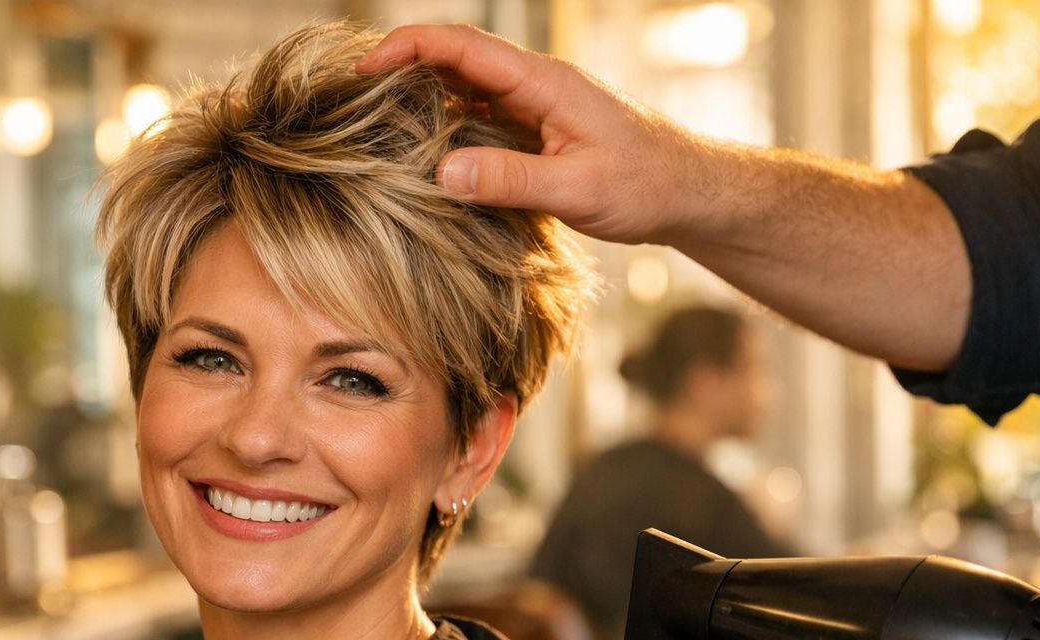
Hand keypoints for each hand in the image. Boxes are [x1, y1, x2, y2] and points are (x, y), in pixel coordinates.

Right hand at [356, 24, 703, 244]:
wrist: (689, 192)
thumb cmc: (645, 185)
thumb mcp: (577, 189)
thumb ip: (511, 180)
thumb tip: (442, 173)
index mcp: (544, 82)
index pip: (462, 47)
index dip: (408, 48)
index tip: (364, 68)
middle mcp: (534, 85)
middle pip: (453, 60)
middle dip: (401, 70)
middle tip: (350, 99)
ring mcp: (533, 107)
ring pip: (463, 90)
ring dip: (420, 101)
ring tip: (373, 129)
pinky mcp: (536, 132)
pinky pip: (479, 119)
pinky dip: (445, 128)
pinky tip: (423, 156)